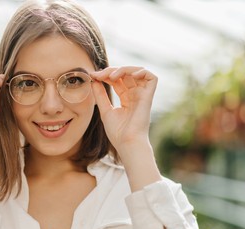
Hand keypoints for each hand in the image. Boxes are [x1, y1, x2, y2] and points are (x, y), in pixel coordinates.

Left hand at [91, 66, 160, 190]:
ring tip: (111, 76)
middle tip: (99, 75)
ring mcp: (142, 95)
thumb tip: (94, 80)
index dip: (106, 75)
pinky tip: (129, 75)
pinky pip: (151, 77)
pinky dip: (141, 72)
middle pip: (126, 74)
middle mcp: (135, 95)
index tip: (93, 76)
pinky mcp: (148, 96)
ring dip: (124, 69)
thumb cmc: (117, 132)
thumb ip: (100, 94)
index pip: (117, 80)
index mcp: (126, 98)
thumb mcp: (105, 110)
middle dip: (111, 71)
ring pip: (137, 72)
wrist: (126, 142)